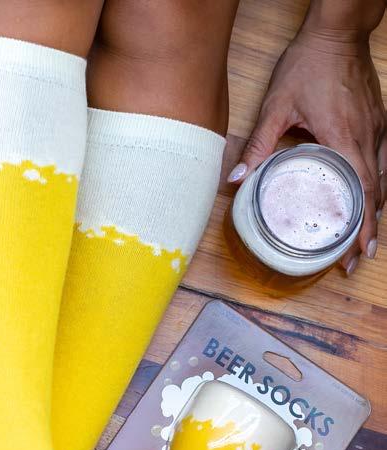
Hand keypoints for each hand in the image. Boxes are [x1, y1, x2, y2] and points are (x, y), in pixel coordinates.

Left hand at [227, 28, 385, 274]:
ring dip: (375, 211)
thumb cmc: (308, 65)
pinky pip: (383, 162)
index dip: (360, 228)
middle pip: (375, 195)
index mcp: (344, 139)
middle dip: (368, 231)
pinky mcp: (378, 121)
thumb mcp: (276, 107)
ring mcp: (377, 129)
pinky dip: (378, 186)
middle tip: (358, 259)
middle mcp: (367, 138)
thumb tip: (236, 179)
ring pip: (383, 180)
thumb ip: (258, 145)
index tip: (357, 254)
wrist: (337, 31)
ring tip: (365, 237)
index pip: (360, 194)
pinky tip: (369, 198)